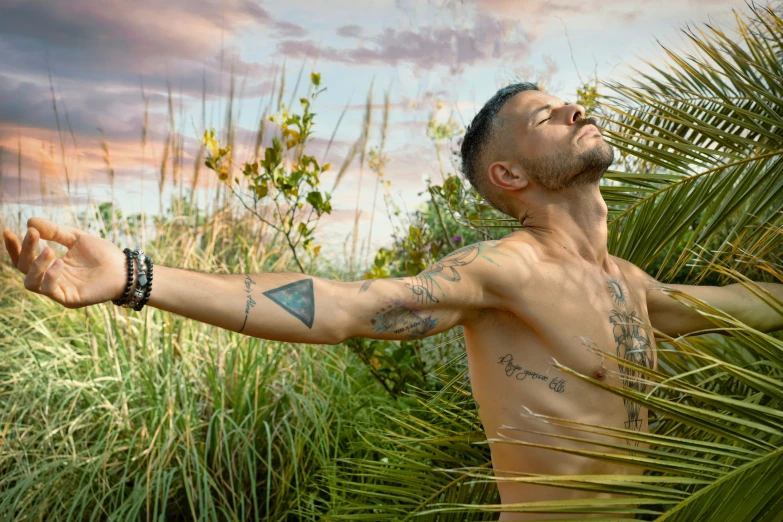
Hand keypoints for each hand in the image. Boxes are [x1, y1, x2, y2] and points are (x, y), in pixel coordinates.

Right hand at [3, 217, 128, 308]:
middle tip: (33, 235)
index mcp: (52, 265)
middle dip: (25, 251)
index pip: (25, 259)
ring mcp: (60, 290)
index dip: (14, 247)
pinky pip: (50, 291)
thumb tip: (29, 222)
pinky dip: (50, 276)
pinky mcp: (70, 299)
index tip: (8, 232)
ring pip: (31, 283)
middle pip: (24, 269)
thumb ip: (54, 231)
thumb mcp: (76, 238)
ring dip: (35, 265)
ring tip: (49, 250)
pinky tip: (60, 262)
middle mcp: (52, 279)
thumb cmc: (103, 254)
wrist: (125, 268)